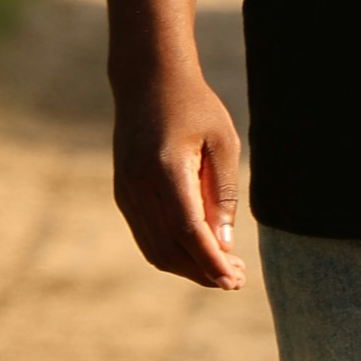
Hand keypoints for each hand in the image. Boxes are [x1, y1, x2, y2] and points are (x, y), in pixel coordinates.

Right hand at [112, 66, 246, 290]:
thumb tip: (224, 245)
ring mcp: (127, 191)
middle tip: (236, 279)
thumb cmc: (195, 107)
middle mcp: (139, 185)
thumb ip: (222, 194)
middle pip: (169, 249)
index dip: (211, 262)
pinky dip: (172, 253)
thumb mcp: (223, 143)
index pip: (187, 231)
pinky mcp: (124, 193)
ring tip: (223, 269)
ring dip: (188, 267)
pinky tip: (199, 251)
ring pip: (155, 249)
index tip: (235, 280)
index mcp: (165, 169)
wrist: (148, 80)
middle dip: (203, 272)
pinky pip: (147, 236)